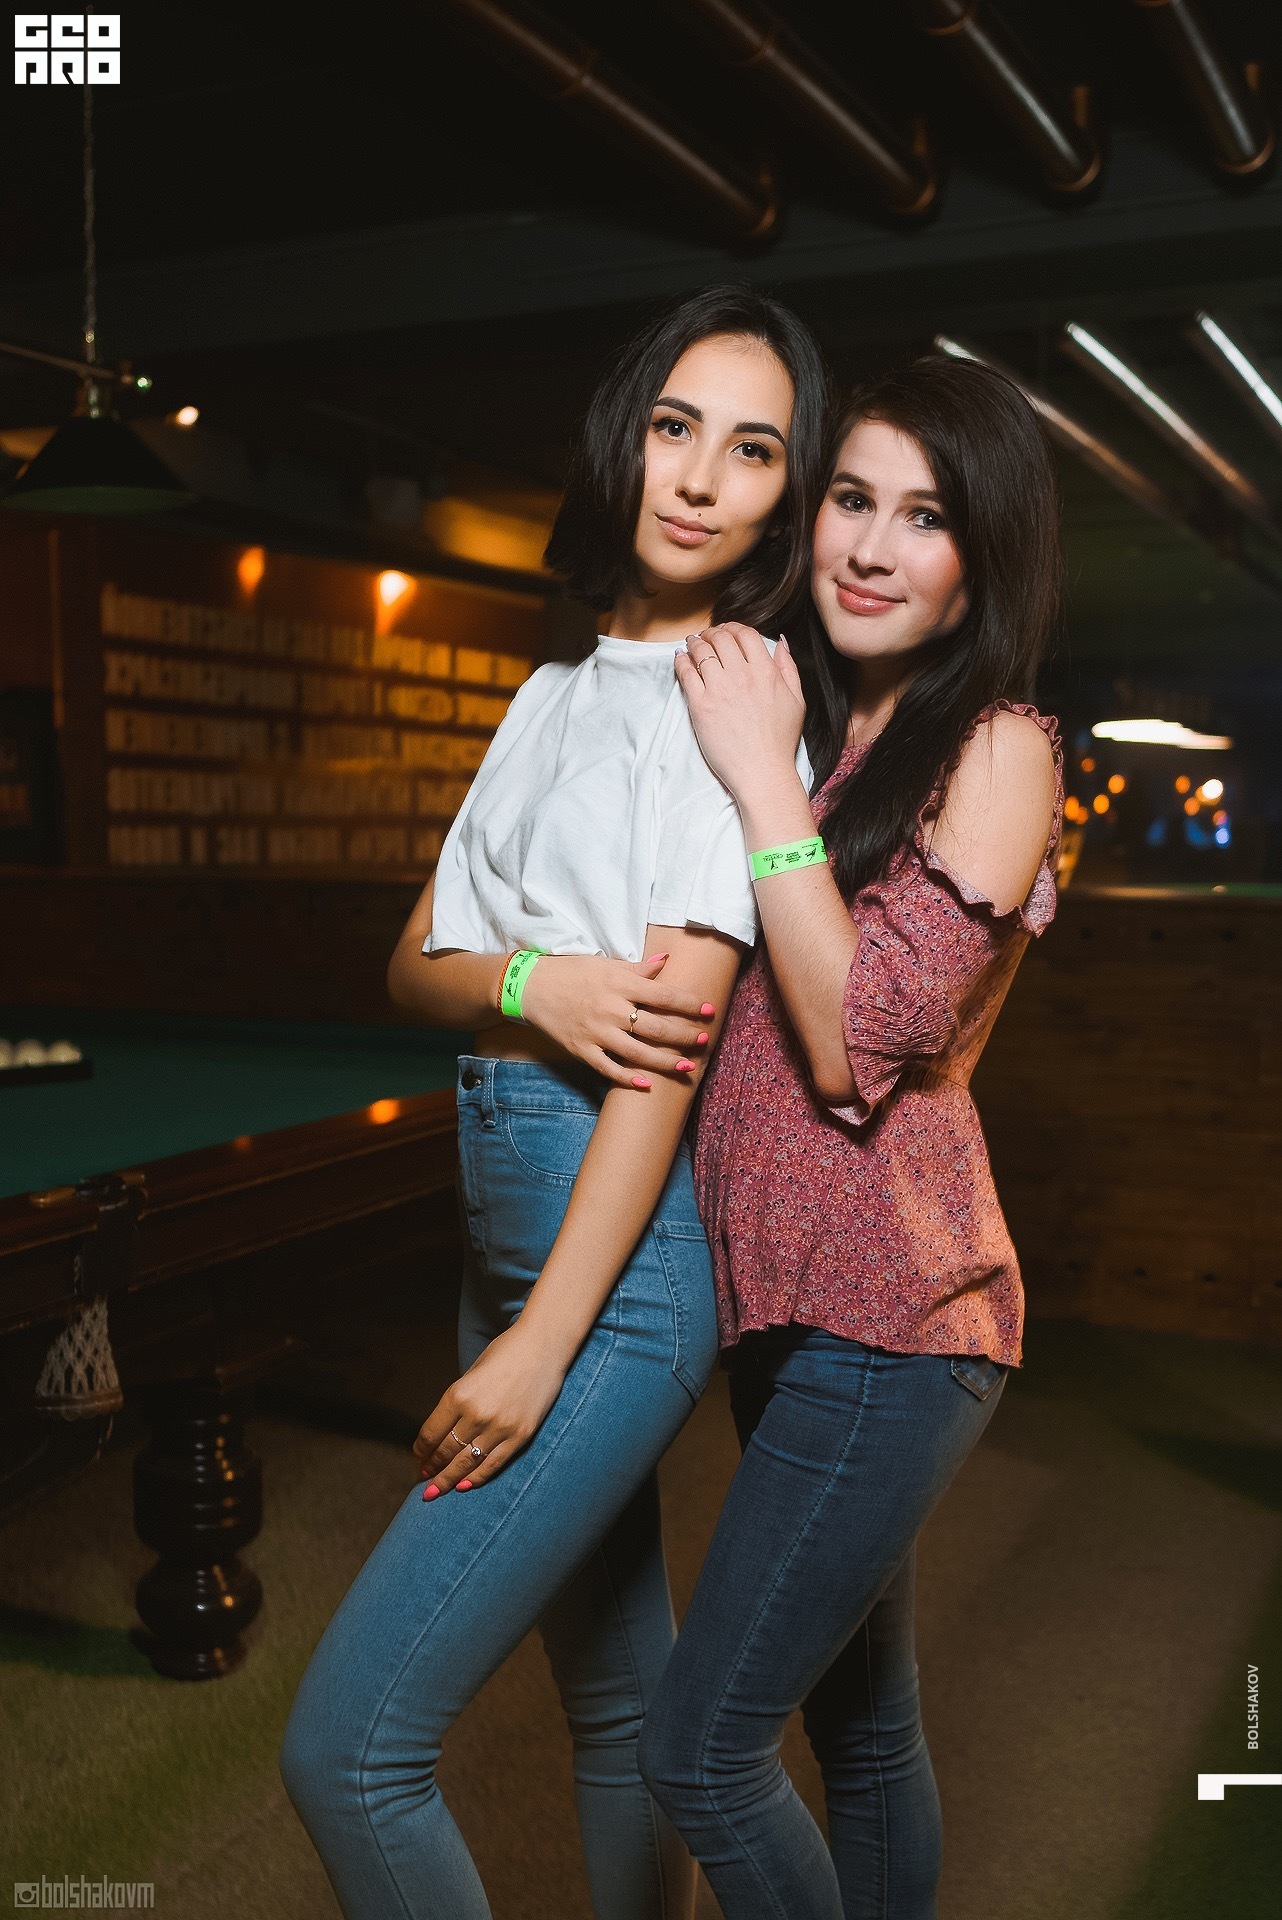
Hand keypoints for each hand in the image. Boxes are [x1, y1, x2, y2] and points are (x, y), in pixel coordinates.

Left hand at [413, 1322, 568, 1496]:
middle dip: (431, 1467)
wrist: (544, 1345)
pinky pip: (493, 1464)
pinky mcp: (520, 1435)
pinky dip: (476, 1477)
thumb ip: (459, 1401)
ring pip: (466, 1463)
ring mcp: (499, 1427)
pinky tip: (463, 1486)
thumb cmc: (506, 1353)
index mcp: (458, 1394)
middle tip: (424, 1478)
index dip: (421, 1450)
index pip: (430, 1434)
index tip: (418, 1457)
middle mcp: (476, 1414)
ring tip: (436, 1490)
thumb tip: (444, 1430)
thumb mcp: (472, 1372)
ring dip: (448, 1479)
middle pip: (446, 1451)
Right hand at [518, 951, 717, 1090]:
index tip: (709, 1010)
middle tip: (704, 1040)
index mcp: (620, 984)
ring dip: (666, 1062)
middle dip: (684, 1035)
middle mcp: (611, 1009)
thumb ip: (638, 968)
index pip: (664, 996)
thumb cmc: (571, 972)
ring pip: (638, 1053)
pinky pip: (609, 1068)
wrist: (530, 987)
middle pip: (657, 1027)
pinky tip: (648, 1085)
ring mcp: (597, 1032)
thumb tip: (666, 961)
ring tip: (687, 1067)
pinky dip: (628, 1079)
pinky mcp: (582, 1050)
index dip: (690, 1004)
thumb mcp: (606, 964)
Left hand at [675, 623, 805, 804]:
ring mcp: (720, 690)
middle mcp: (743, 676)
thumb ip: (788, 668)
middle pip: (721, 638)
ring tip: (692, 644)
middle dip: (712, 632)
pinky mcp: (701, 706)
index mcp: (766, 673)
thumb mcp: (797, 700)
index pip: (746, 634)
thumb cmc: (779, 742)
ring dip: (695, 643)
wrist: (762, 771)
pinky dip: (681, 661)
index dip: (733, 627)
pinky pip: (686, 673)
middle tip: (706, 636)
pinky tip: (680, 660)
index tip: (726, 631)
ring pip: (702, 652)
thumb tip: (781, 643)